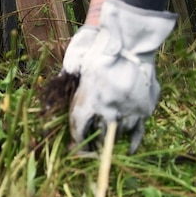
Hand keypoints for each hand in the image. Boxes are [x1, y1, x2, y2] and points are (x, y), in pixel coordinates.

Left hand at [69, 0, 175, 151]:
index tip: (73, 149)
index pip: (79, 128)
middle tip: (89, 154)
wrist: (130, 42)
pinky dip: (134, 142)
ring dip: (111, 143)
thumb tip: (52, 98)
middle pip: (99, 137)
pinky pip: (139, 131)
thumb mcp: (76, 66)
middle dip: (93, 148)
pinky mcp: (144, 108)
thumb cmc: (98, 51)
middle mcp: (108, 109)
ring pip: (118, 135)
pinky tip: (129, 149)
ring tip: (106, 149)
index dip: (76, 142)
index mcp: (88, 100)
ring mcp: (128, 110)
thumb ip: (66, 83)